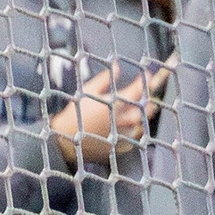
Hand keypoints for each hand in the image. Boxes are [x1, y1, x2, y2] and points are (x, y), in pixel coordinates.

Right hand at [49, 60, 174, 167]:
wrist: (65, 139)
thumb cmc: (75, 112)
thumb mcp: (88, 91)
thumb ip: (104, 79)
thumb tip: (117, 66)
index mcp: (113, 106)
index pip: (136, 92)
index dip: (144, 83)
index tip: (147, 78)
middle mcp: (120, 122)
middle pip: (143, 111)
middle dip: (149, 102)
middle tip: (148, 97)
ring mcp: (120, 136)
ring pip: (140, 126)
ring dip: (140, 117)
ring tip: (137, 111)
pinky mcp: (118, 148)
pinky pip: (132, 140)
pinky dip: (132, 132)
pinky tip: (128, 127)